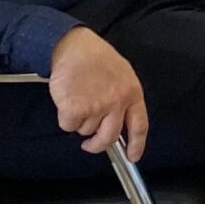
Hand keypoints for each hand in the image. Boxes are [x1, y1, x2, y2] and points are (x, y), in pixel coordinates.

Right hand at [48, 26, 148, 161]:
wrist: (74, 47)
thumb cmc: (96, 59)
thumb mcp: (122, 76)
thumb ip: (123, 99)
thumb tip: (118, 125)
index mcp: (132, 93)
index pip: (139, 126)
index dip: (136, 145)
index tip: (133, 156)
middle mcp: (117, 102)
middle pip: (109, 137)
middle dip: (97, 145)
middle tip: (89, 144)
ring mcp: (96, 106)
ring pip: (86, 131)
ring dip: (80, 121)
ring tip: (78, 98)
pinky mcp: (75, 109)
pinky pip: (69, 126)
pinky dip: (65, 118)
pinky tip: (67, 100)